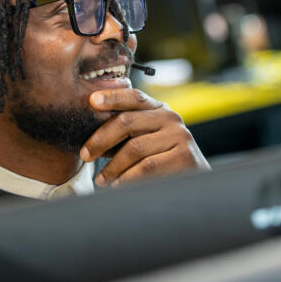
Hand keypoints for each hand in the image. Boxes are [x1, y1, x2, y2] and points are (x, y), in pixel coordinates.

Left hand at [80, 88, 209, 186]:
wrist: (195, 185)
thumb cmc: (162, 162)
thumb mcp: (145, 140)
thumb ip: (126, 133)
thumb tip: (89, 138)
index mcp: (159, 109)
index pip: (134, 97)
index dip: (112, 96)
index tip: (92, 101)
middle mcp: (171, 118)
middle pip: (127, 121)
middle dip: (100, 139)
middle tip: (85, 154)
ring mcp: (180, 136)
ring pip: (134, 148)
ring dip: (112, 166)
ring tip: (101, 180)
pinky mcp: (185, 157)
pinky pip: (147, 167)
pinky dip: (128, 177)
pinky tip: (118, 184)